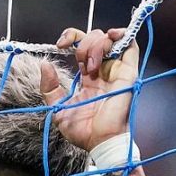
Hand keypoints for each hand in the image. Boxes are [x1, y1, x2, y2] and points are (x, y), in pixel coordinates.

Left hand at [39, 28, 138, 151]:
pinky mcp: (128, 72)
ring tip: (92, 67)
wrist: (98, 141)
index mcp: (88, 76)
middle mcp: (103, 70)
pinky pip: (130, 44)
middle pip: (94, 38)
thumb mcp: (57, 107)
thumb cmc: (81, 130)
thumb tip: (45, 64)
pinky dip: (121, 34)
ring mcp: (116, 70)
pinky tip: (112, 36)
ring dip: (95, 45)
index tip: (60, 45)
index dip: (71, 37)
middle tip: (81, 66)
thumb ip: (49, 87)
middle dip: (83, 46)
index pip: (81, 45)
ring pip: (108, 39)